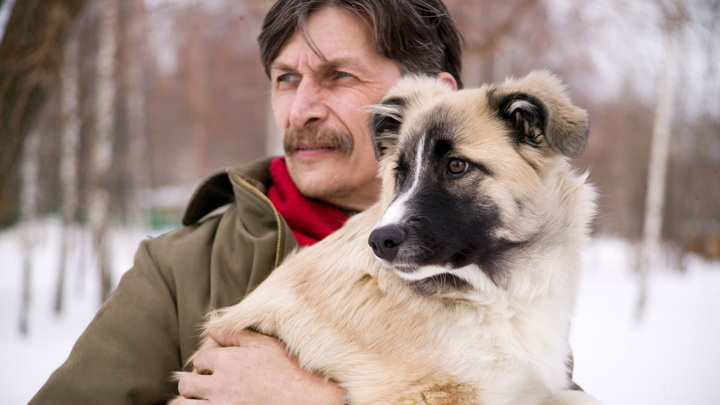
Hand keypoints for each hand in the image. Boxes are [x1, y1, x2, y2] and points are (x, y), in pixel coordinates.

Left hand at [176, 328, 345, 404]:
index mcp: (228, 361)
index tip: (214, 369)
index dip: (205, 364)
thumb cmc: (292, 372)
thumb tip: (212, 328)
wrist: (309, 401)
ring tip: (202, 401)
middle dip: (192, 384)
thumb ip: (237, 336)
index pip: (200, 359)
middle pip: (187, 384)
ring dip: (190, 402)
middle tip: (205, 387)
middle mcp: (219, 385)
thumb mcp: (266, 346)